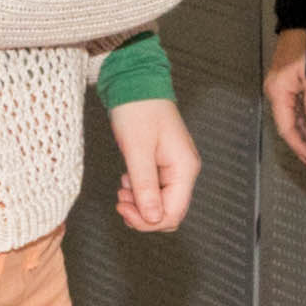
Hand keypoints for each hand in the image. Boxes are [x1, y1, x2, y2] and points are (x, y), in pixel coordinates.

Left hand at [109, 92, 198, 236]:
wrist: (135, 84)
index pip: (174, 213)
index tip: (124, 210)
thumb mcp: (137, 150)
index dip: (148, 221)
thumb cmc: (138, 110)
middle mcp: (184, 170)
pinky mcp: (164, 164)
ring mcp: (175, 168)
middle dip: (144, 214)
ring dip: (140, 203)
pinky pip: (156, 190)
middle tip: (121, 202)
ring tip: (122, 190)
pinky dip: (140, 192)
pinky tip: (127, 181)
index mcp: (184, 168)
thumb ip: (145, 186)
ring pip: (161, 203)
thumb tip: (152, 218)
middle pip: (169, 212)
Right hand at [263, 28, 305, 178]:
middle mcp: (275, 91)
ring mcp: (279, 86)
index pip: (287, 128)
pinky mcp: (287, 81)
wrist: (303, 19)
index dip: (300, 147)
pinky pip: (294, 107)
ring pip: (291, 118)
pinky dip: (304, 120)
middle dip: (301, 145)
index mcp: (278, 92)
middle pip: (287, 126)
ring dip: (303, 134)